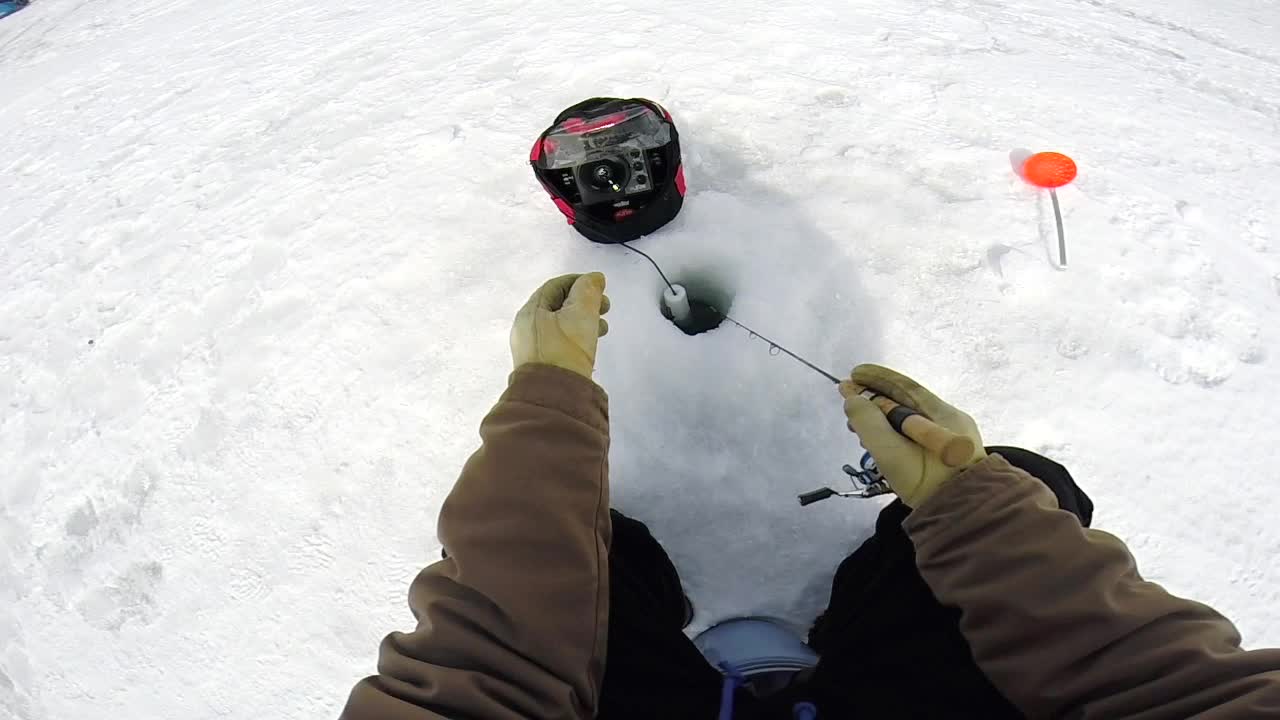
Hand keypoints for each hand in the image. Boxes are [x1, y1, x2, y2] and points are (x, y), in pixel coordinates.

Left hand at [510, 273, 610, 379]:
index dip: (580, 281)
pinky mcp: (541, 365)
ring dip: (584, 320)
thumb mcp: (581, 313)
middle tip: (606, 308)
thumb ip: (588, 291)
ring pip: (561, 325)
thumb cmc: (567, 350)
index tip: (601, 287)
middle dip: (585, 302)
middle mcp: (526, 327)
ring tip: (603, 328)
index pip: (555, 286)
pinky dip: (577, 336)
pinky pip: (560, 342)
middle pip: (558, 305)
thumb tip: (594, 278)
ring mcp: (532, 348)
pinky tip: (590, 345)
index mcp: (530, 311)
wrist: (554, 397)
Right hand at [839, 364, 986, 506]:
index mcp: (942, 415)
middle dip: (875, 400)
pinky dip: (893, 434)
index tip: (853, 374)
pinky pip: (916, 437)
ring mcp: (951, 441)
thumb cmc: (927, 484)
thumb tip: (852, 399)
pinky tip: (879, 443)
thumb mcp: (892, 453)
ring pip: (910, 421)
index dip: (877, 378)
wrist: (964, 518)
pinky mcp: (948, 458)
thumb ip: (869, 423)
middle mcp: (950, 422)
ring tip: (857, 428)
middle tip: (848, 402)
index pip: (905, 386)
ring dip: (881, 419)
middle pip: (907, 403)